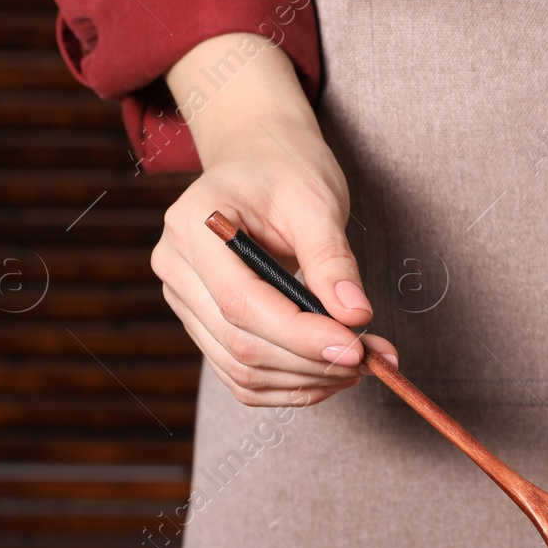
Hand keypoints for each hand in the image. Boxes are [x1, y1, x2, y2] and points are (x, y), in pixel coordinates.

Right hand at [151, 34, 395, 406]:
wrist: (260, 161)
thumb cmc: (287, 171)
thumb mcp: (317, 201)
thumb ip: (333, 259)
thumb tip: (355, 317)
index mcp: (194, 226)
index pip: (242, 303)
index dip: (300, 336)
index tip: (356, 348)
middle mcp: (176, 267)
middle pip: (240, 344)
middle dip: (311, 362)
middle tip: (371, 359)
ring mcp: (184, 300)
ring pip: (241, 369)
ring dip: (306, 380)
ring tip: (359, 364)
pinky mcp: (203, 324)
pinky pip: (241, 376)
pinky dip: (289, 385)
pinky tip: (329, 373)